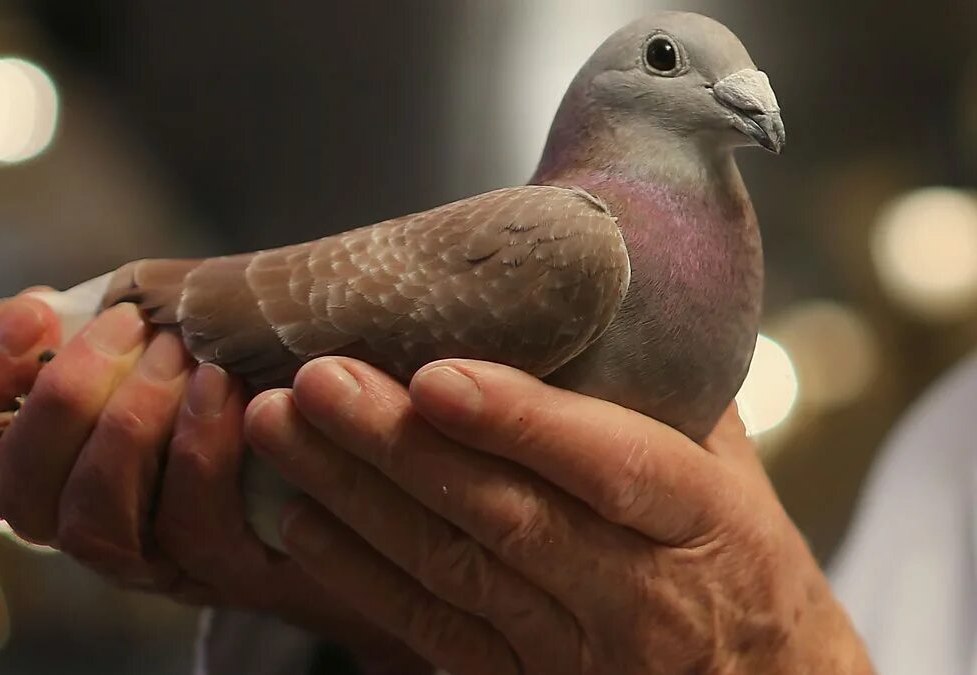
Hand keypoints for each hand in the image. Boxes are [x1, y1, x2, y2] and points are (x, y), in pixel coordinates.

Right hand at [0, 293, 429, 673]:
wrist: (387, 444)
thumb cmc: (283, 373)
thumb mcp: (201, 332)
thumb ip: (137, 322)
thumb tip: (72, 306)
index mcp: (76, 452)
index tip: (37, 310)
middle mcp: (104, 514)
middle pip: (23, 489)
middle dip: (68, 397)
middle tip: (140, 331)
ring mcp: (165, 554)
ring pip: (92, 524)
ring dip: (132, 426)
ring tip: (188, 361)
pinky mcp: (233, 570)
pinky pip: (192, 530)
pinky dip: (203, 452)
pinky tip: (238, 396)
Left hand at [245, 357, 874, 674]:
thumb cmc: (741, 562)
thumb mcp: (733, 474)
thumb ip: (662, 392)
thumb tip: (583, 288)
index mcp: (703, 524)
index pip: (612, 466)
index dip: (522, 422)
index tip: (437, 372)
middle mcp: (637, 595)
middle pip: (507, 518)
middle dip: (403, 447)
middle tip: (318, 379)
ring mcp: (574, 652)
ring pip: (453, 571)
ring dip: (358, 499)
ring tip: (284, 427)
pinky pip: (431, 631)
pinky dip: (360, 575)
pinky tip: (301, 517)